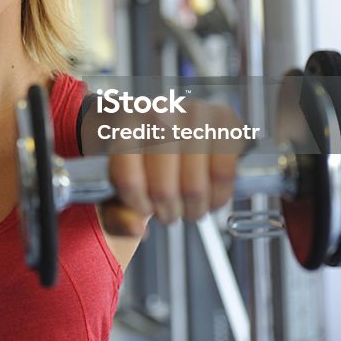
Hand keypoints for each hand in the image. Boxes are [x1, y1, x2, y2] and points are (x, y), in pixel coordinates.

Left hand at [101, 100, 240, 235]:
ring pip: (194, 185)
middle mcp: (159, 111)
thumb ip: (116, 213)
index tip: (143, 208)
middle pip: (163, 188)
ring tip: (189, 208)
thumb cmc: (138, 153)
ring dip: (193, 209)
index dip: (138, 205)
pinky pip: (224, 173)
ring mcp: (193, 112)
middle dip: (168, 212)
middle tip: (169, 214)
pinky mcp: (224, 118)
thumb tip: (136, 229)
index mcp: (123, 122)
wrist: (165, 122)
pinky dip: (218, 196)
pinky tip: (210, 197)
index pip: (127, 179)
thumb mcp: (117, 182)